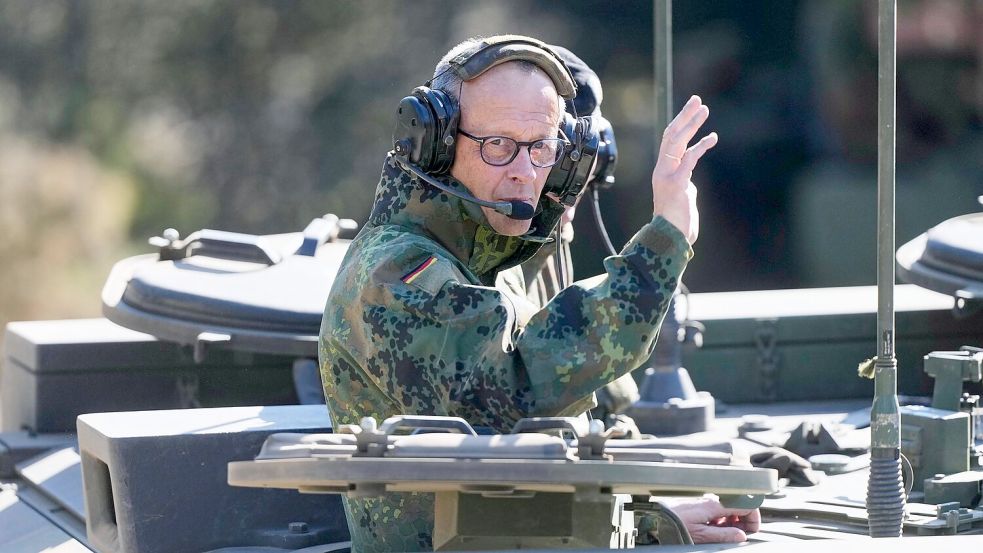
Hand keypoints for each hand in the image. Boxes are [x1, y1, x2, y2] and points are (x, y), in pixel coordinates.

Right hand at [652, 95, 717, 244]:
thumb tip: (690, 178)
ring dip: (691, 124)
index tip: (693, 108)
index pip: (670, 140)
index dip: (681, 122)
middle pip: (671, 135)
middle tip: (697, 100)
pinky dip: (700, 147)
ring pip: (677, 142)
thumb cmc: (678, 219)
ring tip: (704, 109)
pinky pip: (688, 159)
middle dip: (685, 116)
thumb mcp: (682, 194)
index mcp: (663, 170)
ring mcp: (668, 176)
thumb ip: (684, 181)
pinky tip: (712, 138)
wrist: (671, 237)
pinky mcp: (677, 184)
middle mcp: (662, 169)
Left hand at [658, 494, 760, 543]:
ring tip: (726, 533)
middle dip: (745, 520)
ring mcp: (706, 500)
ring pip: (729, 508)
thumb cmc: (674, 524)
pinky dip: (723, 519)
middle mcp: (711, 499)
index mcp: (714, 505)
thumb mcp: (700, 535)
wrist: (655, 517)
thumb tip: (741, 536)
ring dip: (734, 521)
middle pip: (740, 505)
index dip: (754, 518)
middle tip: (740, 535)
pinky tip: (715, 529)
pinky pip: (718, 509)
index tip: (753, 531)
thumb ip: (723, 535)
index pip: (746, 504)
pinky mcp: (700, 504)